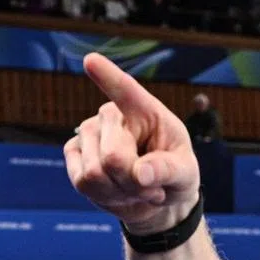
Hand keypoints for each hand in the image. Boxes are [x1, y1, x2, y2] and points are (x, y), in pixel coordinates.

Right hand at [64, 52, 199, 235]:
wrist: (156, 197)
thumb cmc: (174, 176)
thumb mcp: (185, 174)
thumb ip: (168, 170)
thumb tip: (140, 173)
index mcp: (143, 110)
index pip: (125, 90)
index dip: (108, 76)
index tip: (91, 62)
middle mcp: (110, 115)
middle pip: (113, 158)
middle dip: (134, 184)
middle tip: (151, 187)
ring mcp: (87, 132)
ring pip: (95, 174)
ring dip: (121, 192)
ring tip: (136, 188)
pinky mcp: (74, 154)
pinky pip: (82, 182)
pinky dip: (105, 197)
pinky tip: (119, 192)